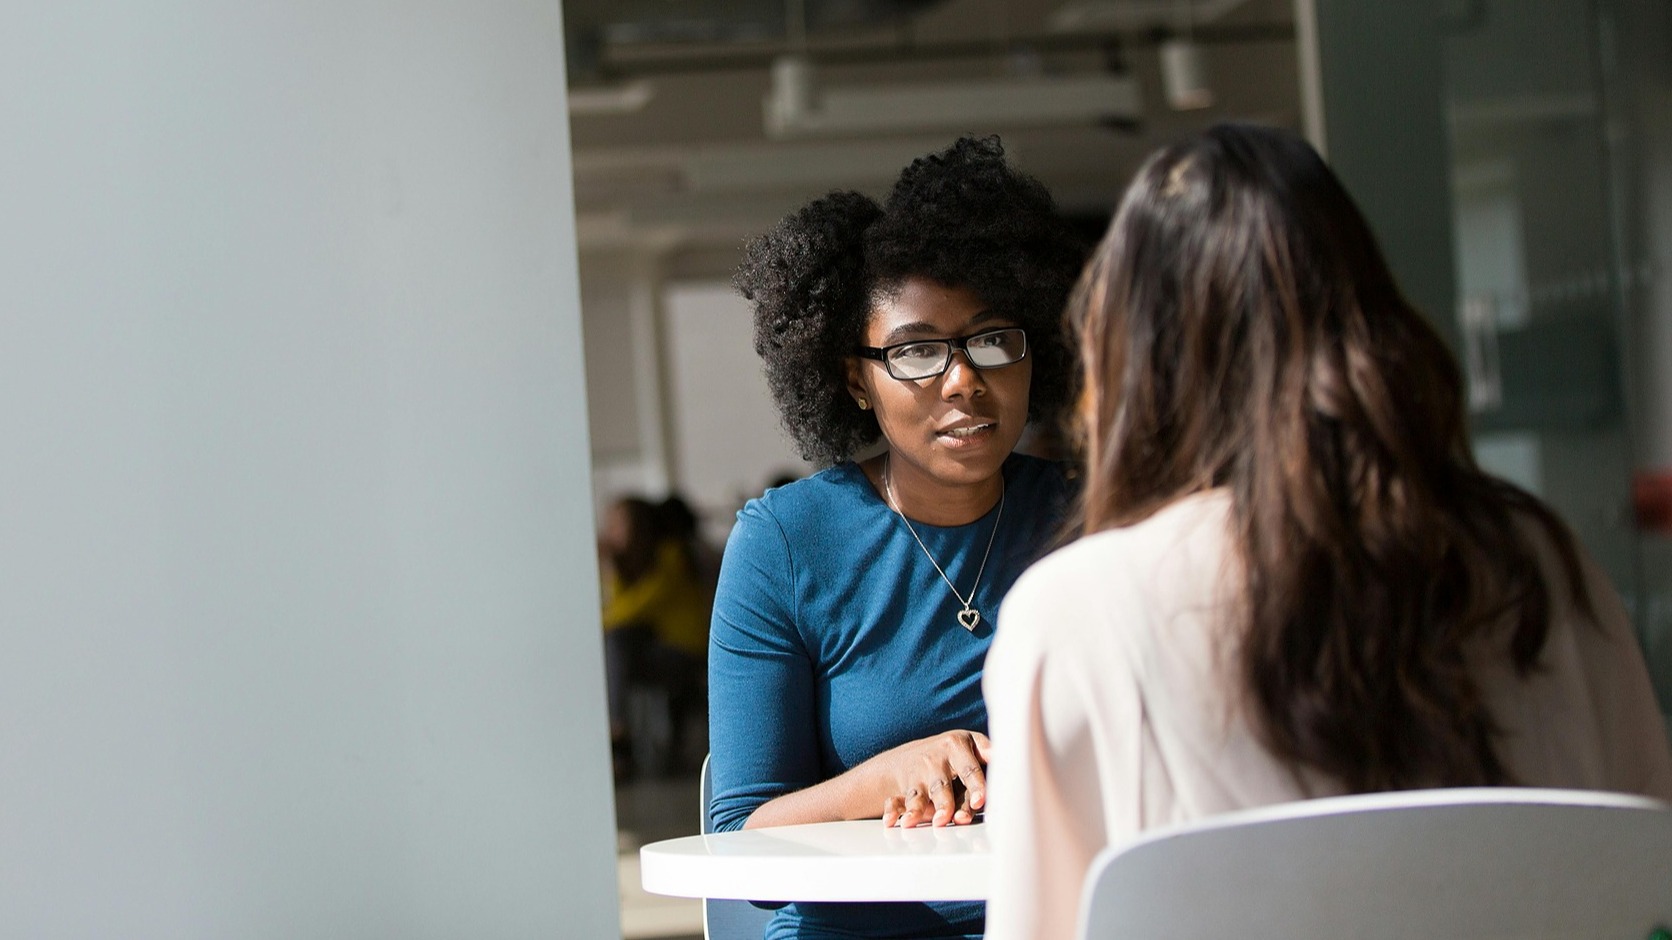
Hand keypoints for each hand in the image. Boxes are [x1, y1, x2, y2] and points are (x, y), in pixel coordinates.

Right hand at [871, 730, 991, 828]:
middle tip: (954, 819)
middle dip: (946, 803)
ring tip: (921, 824)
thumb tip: (1017, 763)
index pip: (969, 768)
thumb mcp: (970, 746)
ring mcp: (918, 773)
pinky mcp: (904, 787)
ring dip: (919, 810)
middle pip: (942, 785)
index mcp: (957, 745)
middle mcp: (936, 759)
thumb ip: (988, 755)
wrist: (908, 757)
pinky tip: (893, 822)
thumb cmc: (951, 757)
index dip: (975, 784)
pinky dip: (894, 812)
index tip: (980, 801)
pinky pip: (896, 800)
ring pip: (920, 794)